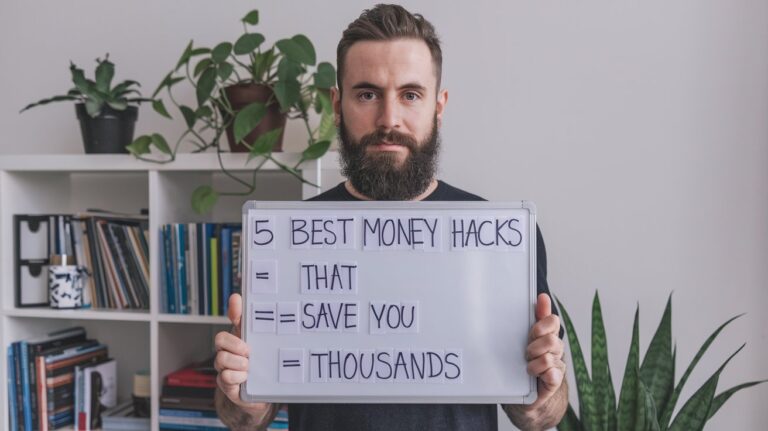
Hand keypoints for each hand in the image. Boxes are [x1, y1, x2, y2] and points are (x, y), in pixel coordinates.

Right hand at [214, 294, 266, 412]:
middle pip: (220, 339)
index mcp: (237, 339)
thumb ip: (257, 330)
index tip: (237, 299)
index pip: (233, 319)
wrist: (261, 394)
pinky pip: (225, 377)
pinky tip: (246, 379)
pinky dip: (237, 377)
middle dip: (234, 344)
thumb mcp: (262, 348)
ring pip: (221, 359)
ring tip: (249, 367)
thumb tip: (254, 307)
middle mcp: (227, 351)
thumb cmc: (259, 367)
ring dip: (238, 363)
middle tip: (248, 351)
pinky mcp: (226, 384)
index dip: (234, 309)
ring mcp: (224, 367)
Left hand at [526, 293, 565, 405]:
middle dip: (534, 346)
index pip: (552, 321)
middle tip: (526, 353)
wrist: (528, 390)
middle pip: (551, 339)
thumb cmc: (528, 359)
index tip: (533, 331)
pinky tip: (536, 375)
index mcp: (549, 335)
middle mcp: (556, 348)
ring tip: (528, 366)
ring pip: (547, 358)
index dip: (542, 325)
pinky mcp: (555, 380)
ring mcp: (557, 364)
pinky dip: (541, 374)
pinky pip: (551, 374)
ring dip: (533, 363)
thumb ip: (536, 316)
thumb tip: (543, 296)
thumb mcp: (528, 336)